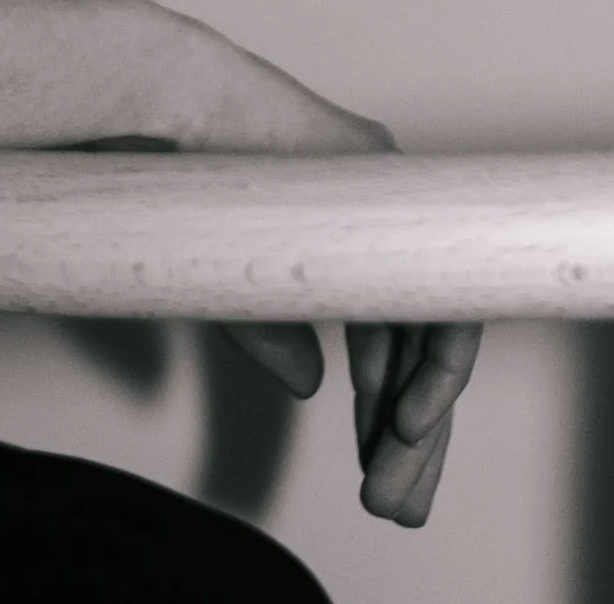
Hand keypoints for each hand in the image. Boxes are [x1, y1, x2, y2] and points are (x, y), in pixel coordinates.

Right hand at [189, 45, 481, 524]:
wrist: (167, 110)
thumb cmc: (178, 178)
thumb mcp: (233, 287)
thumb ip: (276, 332)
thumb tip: (313, 386)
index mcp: (337, 239)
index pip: (386, 341)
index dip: (384, 412)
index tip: (374, 474)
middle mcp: (374, 222)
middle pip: (415, 346)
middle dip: (404, 437)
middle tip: (396, 503)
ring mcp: (391, 205)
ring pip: (435, 335)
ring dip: (418, 422)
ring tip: (394, 486)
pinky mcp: (401, 194)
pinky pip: (446, 299)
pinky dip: (435, 369)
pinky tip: (405, 425)